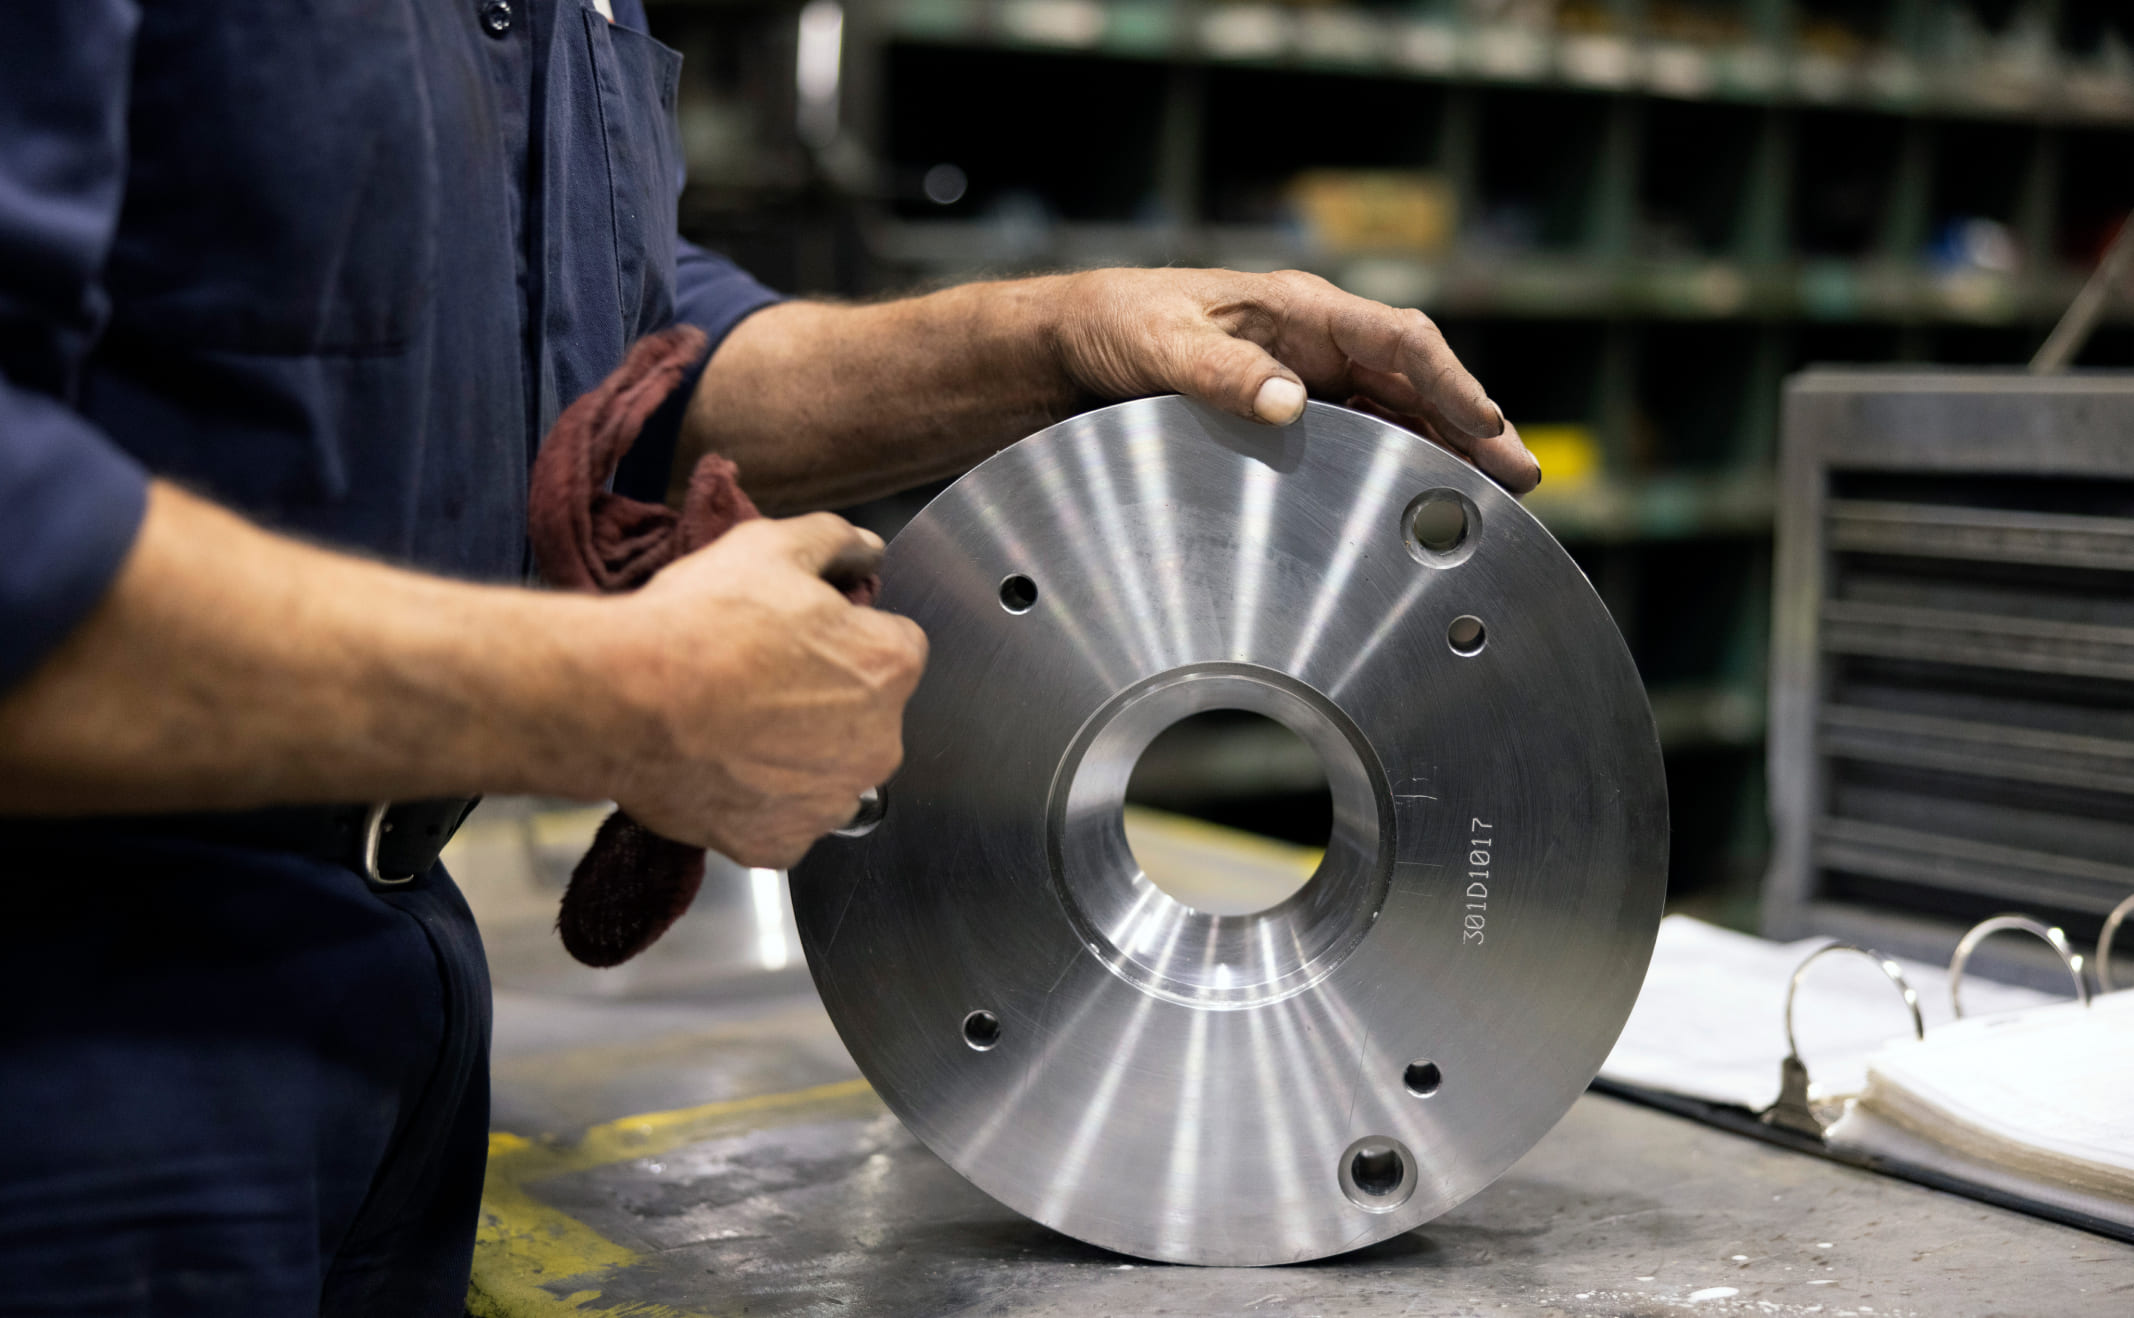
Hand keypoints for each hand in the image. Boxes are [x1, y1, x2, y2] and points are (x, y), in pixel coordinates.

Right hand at [598, 513, 926, 866]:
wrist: (622, 699)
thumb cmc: (700, 625)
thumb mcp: (771, 547)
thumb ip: (835, 541)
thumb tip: (864, 549)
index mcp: (888, 667)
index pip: (893, 645)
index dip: (846, 634)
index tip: (801, 635)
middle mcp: (879, 744)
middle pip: (865, 715)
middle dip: (827, 698)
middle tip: (761, 678)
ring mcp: (829, 801)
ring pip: (828, 771)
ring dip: (798, 754)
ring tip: (736, 725)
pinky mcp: (780, 843)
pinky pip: (784, 820)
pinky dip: (760, 802)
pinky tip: (723, 768)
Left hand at [1052, 268, 1539, 492]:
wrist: (1072, 346)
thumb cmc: (1118, 327)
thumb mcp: (1163, 346)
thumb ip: (1223, 374)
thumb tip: (1291, 403)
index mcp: (1300, 309)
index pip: (1398, 341)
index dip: (1449, 383)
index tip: (1485, 425)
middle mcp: (1316, 343)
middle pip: (1417, 381)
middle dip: (1473, 425)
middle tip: (1523, 476)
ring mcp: (1310, 378)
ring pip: (1400, 412)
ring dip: (1448, 449)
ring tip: (1497, 495)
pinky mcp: (1292, 414)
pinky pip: (1363, 435)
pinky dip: (1401, 462)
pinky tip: (1425, 496)